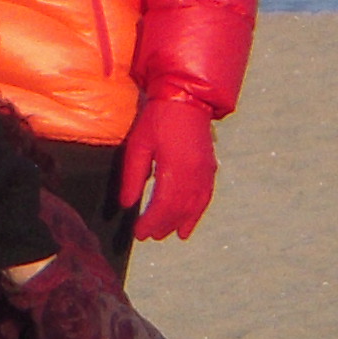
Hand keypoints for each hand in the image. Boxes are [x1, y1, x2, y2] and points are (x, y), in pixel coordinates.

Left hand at [121, 91, 216, 241]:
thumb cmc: (157, 121)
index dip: (151, 221)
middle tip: (148, 236)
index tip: (139, 233)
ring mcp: (206, 172)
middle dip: (163, 225)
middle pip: (179, 209)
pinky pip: (205, 198)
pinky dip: (196, 214)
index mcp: (175, 168)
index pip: (163, 205)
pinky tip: (188, 225)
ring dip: (180, 223)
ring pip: (194, 207)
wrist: (186, 101)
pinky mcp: (210, 169)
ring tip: (166, 235)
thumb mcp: (138, 146)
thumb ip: (133, 177)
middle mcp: (195, 174)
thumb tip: (127, 205)